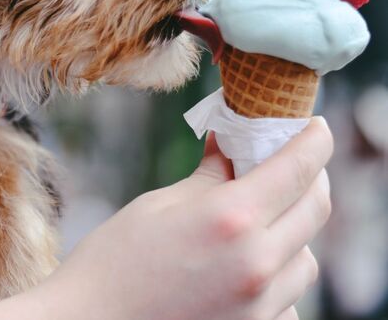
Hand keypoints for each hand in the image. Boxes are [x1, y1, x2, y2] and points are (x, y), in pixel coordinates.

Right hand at [0, 120, 331, 319]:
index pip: (297, 169)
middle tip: (290, 164)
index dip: (314, 140)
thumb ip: (208, 177)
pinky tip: (244, 267)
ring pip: (306, 257)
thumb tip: (231, 145)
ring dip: (292, 231)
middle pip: (315, 209)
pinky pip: (289, 297)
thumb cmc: (112, 262)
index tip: (315, 127)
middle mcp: (257, 263)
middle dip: (309, 179)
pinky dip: (276, 277)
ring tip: (259, 221)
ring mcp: (260, 304)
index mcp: (230, 218)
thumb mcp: (157, 206)